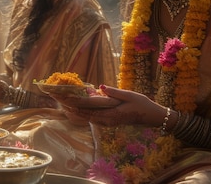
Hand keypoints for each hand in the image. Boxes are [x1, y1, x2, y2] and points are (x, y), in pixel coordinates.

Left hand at [52, 85, 166, 127]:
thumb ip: (114, 92)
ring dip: (76, 111)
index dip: (76, 103)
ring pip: (87, 118)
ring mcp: (108, 123)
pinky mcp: (109, 122)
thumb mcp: (129, 95)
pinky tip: (77, 109)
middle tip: (59, 99)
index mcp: (111, 113)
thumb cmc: (142, 104)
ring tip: (64, 104)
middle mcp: (107, 120)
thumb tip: (99, 86)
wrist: (151, 117)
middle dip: (71, 107)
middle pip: (85, 114)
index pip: (89, 108)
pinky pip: (93, 119)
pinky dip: (83, 114)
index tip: (65, 98)